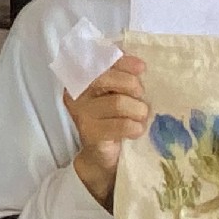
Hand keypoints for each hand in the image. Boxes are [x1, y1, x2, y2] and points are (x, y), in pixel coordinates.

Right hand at [62, 55, 148, 208]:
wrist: (104, 155)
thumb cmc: (114, 118)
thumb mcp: (118, 93)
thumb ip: (123, 76)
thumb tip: (140, 66)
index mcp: (82, 79)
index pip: (101, 62)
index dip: (123, 62)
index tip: (142, 68)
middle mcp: (77, 94)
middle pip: (107, 79)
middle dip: (131, 85)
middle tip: (141, 96)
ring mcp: (82, 115)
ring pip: (117, 103)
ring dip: (137, 109)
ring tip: (142, 116)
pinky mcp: (90, 134)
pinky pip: (120, 125)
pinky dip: (134, 127)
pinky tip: (137, 130)